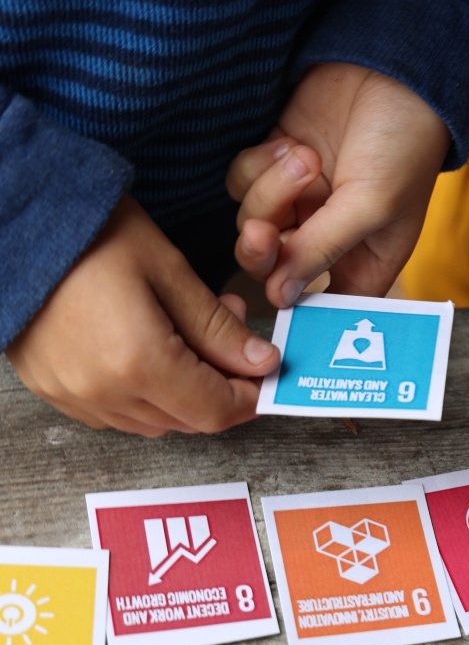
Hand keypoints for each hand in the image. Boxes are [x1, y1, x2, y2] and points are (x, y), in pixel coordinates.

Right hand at [4, 196, 279, 435]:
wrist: (15, 223)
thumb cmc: (89, 235)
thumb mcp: (169, 273)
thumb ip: (217, 328)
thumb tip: (260, 362)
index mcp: (137, 363)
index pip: (215, 410)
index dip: (250, 398)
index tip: (267, 374)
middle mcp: (103, 392)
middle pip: (187, 420)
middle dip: (222, 389)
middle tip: (236, 343)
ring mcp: (72, 395)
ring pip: (154, 421)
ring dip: (186, 392)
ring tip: (192, 336)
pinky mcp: (53, 389)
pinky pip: (118, 412)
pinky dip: (148, 394)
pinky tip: (155, 349)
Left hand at [226, 63, 450, 307]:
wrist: (390, 71)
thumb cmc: (401, 145)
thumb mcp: (371, 206)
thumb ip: (321, 251)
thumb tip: (278, 298)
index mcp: (366, 262)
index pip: (323, 306)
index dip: (297, 308)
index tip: (278, 302)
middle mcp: (330, 238)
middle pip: (272, 267)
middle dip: (266, 249)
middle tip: (265, 232)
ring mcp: (300, 202)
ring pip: (253, 222)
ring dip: (272, 191)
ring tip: (306, 156)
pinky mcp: (276, 166)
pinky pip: (242, 183)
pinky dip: (260, 165)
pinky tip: (293, 143)